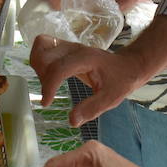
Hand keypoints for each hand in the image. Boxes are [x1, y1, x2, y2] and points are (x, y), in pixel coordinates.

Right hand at [29, 36, 144, 126]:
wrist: (128, 65)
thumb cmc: (121, 80)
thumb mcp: (111, 98)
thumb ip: (92, 108)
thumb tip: (72, 121)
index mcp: (86, 59)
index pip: (59, 68)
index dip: (49, 86)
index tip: (46, 103)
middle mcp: (75, 49)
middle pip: (45, 54)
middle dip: (42, 76)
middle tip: (50, 93)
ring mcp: (69, 46)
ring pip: (41, 45)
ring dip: (38, 66)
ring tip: (48, 83)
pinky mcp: (66, 47)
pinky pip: (44, 46)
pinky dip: (40, 60)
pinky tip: (48, 75)